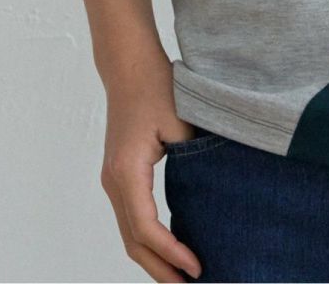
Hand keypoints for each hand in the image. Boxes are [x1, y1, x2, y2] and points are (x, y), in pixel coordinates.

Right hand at [99, 51, 204, 280]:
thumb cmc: (157, 87)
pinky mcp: (119, 176)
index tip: (197, 268)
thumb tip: (216, 195)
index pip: (146, 228)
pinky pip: (130, 218)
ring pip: (129, 233)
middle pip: (133, 241)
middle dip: (160, 270)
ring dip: (153, 259)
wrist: (128, 65)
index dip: (171, 253)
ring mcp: (112, 180)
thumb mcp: (181, 123)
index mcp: (127, 171)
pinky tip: (169, 247)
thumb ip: (195, 160)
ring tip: (182, 278)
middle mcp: (114, 182)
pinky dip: (148, 240)